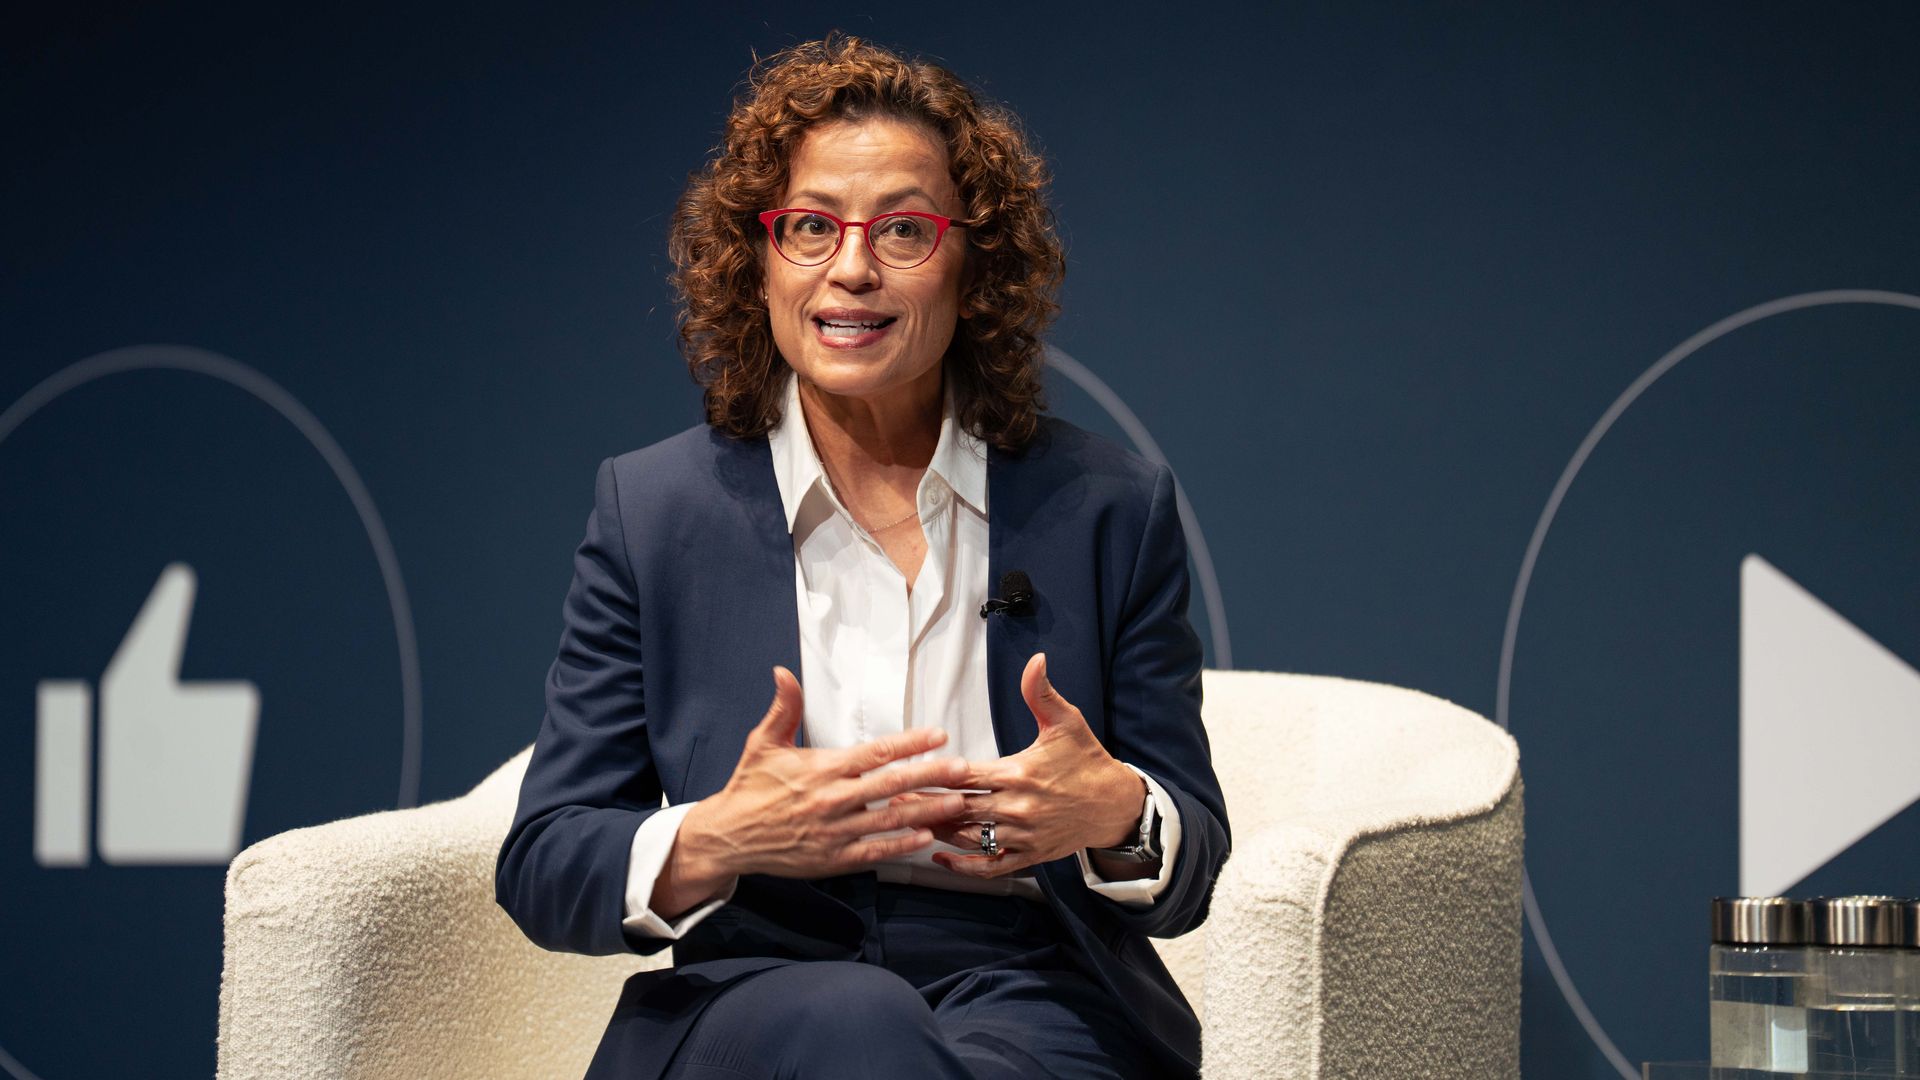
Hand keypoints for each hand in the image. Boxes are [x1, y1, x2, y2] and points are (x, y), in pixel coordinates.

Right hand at [658, 667, 971, 912]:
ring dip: (926, 810)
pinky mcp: (833, 858)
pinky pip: (873, 851)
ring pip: (889, 819)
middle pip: (890, 784)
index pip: (874, 752)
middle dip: (931, 775)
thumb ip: (783, 708)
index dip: (909, 743)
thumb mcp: (762, 742)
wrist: (728, 836)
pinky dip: (899, 845)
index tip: (938, 734)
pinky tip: (925, 837)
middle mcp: (831, 799)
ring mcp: (834, 831)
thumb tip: (783, 672)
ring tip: (957, 802)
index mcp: (821, 768)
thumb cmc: (749, 787)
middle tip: (962, 768)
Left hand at [911, 653, 1144, 878]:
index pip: (965, 775)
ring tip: (908, 824)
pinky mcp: (1029, 856)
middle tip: (893, 800)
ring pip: (969, 838)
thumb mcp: (1066, 722)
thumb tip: (1035, 660)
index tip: (906, 773)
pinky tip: (941, 858)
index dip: (934, 775)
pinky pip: (990, 867)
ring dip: (938, 832)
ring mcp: (1022, 836)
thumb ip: (1041, 693)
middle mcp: (1017, 808)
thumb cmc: (1087, 761)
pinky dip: (963, 866)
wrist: (1115, 805)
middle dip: (925, 805)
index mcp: (1019, 773)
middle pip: (959, 808)